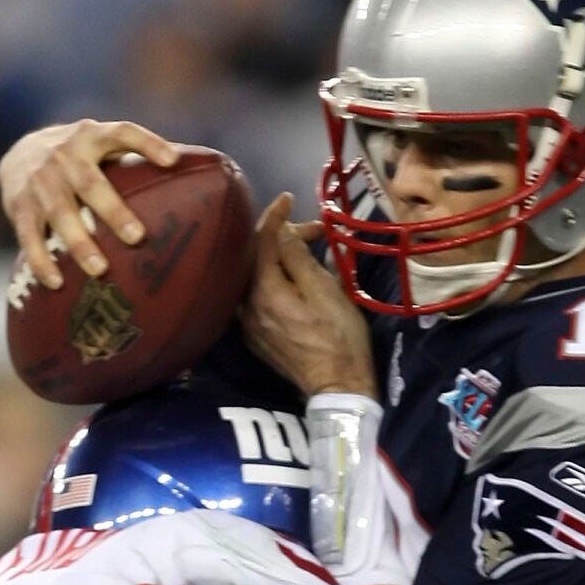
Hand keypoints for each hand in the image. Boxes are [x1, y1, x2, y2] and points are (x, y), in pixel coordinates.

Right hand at [0, 119, 178, 287]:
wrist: (19, 153)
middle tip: (138, 237)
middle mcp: (65, 155)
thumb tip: (199, 173)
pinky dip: (41, 259)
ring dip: (78, 242)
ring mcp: (40, 179)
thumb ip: (138, 159)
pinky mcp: (19, 203)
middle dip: (113, 211)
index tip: (173, 160)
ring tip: (99, 269)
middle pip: (90, 183)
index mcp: (93, 136)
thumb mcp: (104, 147)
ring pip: (60, 212)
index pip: (123, 134)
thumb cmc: (83, 158)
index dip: (148, 143)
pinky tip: (56, 283)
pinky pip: (29, 234)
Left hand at [241, 193, 377, 398]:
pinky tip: (291, 274)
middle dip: (282, 237)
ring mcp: (247, 323)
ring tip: (306, 249)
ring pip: (254, 276)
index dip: (275, 216)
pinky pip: (256, 294)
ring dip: (278, 257)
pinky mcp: (255, 334)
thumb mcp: (325, 290)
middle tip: (316, 231)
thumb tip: (281, 229)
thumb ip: (298, 257)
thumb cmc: (339, 336)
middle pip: (254, 258)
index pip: (262, 241)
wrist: (338, 387)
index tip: (288, 198)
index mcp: (263, 292)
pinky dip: (272, 277)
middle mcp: (245, 306)